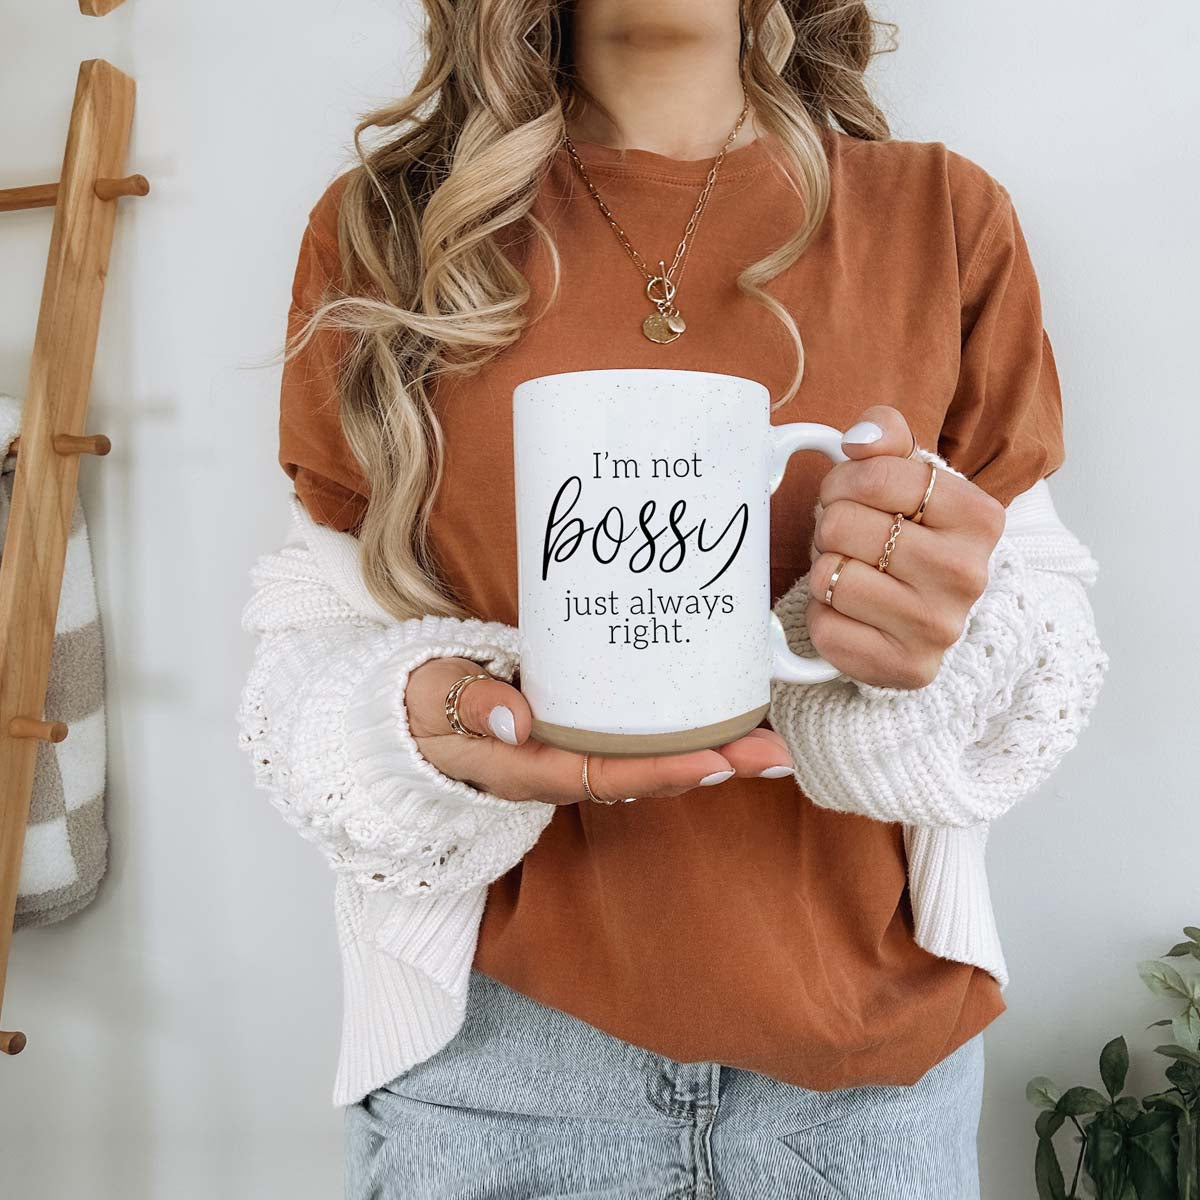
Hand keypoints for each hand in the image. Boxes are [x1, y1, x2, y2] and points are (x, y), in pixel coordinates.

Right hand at [405, 657, 795, 804]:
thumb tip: (516, 718)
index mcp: (526, 768)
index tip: (719, 761)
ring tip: (767, 740)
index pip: (605, 774)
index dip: (663, 770)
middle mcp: (559, 769)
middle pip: (645, 775)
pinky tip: (718, 719)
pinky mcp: (576, 732)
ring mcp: (570, 753)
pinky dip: (681, 734)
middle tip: (776, 754)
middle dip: (713, 766)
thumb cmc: (419, 706)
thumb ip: (470, 706)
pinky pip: (635, 741)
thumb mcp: (430, 700)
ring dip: (709, 753)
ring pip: (648, 761)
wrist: (406, 715)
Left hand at [807, 405, 1005, 689]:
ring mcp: (939, 628)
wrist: (930, 618)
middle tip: (849, 540)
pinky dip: (824, 617)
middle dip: (830, 527)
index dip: (845, 480)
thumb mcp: (911, 477)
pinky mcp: (906, 669)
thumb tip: (860, 437)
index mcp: (979, 517)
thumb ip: (887, 436)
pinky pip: (825, 629)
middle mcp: (967, 575)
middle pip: (841, 525)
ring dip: (826, 571)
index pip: (877, 475)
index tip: (850, 494)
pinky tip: (852, 614)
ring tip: (852, 574)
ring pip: (829, 577)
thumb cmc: (912, 538)